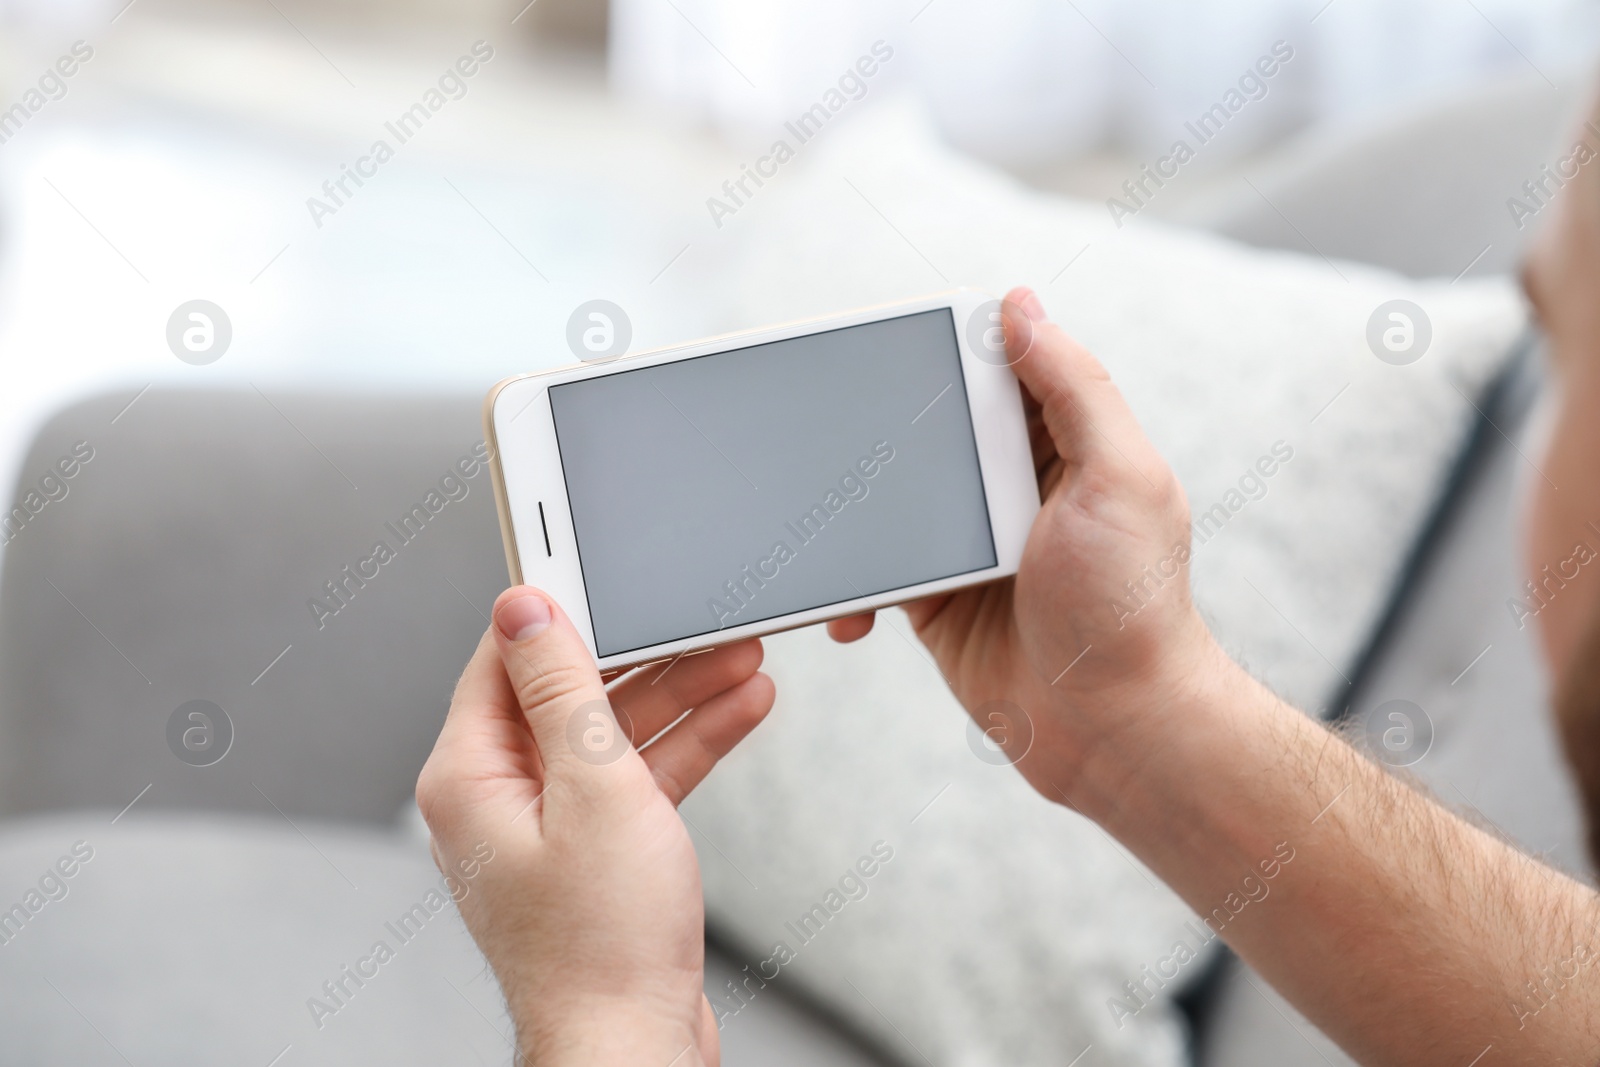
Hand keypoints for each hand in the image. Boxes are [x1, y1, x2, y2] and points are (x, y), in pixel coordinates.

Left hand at [416, 587, 773, 1066]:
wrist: (633, 1043)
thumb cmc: (603, 944)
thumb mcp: (591, 786)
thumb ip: (560, 690)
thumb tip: (524, 607)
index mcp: (469, 776)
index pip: (506, 660)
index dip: (559, 610)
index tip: (602, 568)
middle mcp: (498, 798)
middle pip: (571, 693)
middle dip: (646, 656)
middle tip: (701, 622)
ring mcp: (547, 827)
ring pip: (613, 734)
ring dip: (680, 697)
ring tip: (742, 661)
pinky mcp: (593, 852)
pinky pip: (636, 777)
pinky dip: (685, 747)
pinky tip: (738, 714)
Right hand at [828, 287, 1224, 806]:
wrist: (1110, 731)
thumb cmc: (1130, 609)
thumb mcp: (1119, 479)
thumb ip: (1074, 389)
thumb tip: (1020, 305)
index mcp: (1069, 443)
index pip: (1003, 366)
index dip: (953, 342)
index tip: (896, 330)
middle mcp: (1018, 484)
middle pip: (936, 424)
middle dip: (887, 422)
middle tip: (834, 418)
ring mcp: (972, 540)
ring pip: (896, 493)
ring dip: (859, 503)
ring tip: (823, 504)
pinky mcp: (936, 596)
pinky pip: (878, 567)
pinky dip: (854, 581)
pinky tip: (851, 603)